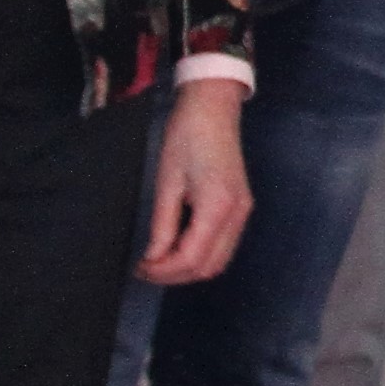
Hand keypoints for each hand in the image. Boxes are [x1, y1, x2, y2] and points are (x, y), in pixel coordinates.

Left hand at [140, 80, 255, 281]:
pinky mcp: (241, 207)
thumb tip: (154, 256)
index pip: (191, 258)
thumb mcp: (167, 182)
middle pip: (209, 267)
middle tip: (147, 269)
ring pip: (219, 261)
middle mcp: (237, 214)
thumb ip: (163, 225)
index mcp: (218, 206)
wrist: (212, 110)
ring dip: (189, 268)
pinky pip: (224, 245)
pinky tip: (179, 247)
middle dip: (176, 275)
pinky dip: (201, 255)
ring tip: (160, 261)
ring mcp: (243, 212)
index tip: (141, 268)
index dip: (164, 270)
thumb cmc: (186, 137)